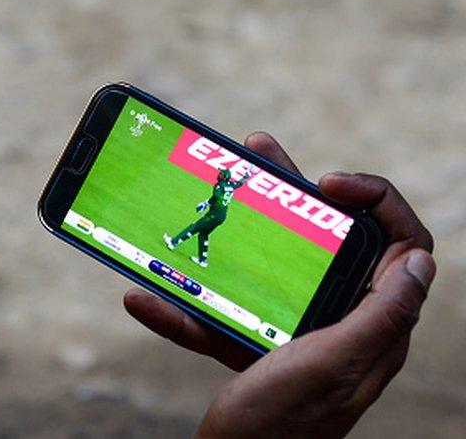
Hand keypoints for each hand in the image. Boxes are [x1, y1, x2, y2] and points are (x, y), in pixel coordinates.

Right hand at [123, 132, 434, 437]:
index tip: (325, 183)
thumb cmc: (283, 427)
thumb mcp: (332, 364)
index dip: (376, 202)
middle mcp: (340, 325)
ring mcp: (295, 336)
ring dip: (239, 230)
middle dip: (293, 195)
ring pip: (274, 267)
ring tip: (208, 187)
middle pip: (328, 242)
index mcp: (372, 326)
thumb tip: (419, 261)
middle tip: (258, 152)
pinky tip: (143, 299)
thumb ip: (381, 315)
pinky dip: (182, 309)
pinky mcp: (254, 351)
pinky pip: (220, 316)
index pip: (401, 247)